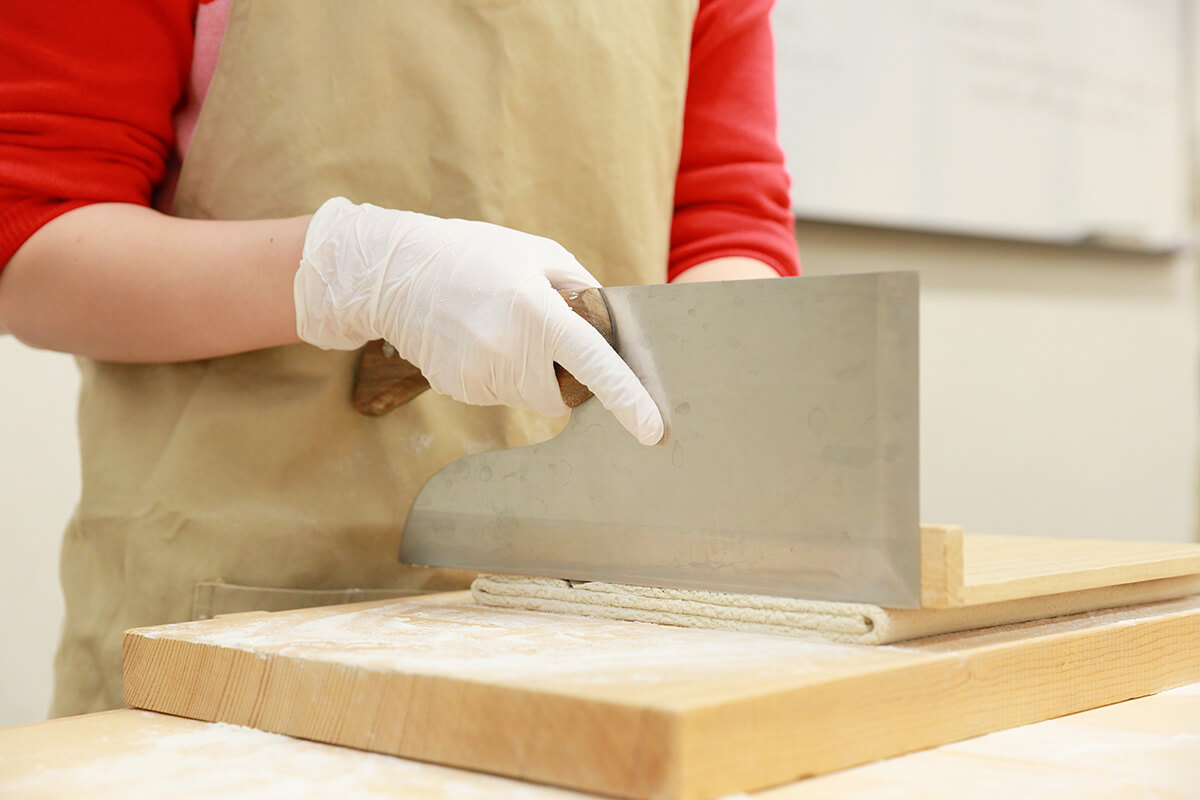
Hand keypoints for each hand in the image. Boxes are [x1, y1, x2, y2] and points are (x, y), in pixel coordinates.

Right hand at [294, 197, 663, 444]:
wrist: (395, 273)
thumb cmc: (474, 255)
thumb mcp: (536, 252)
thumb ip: (581, 289)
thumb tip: (610, 327)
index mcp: (536, 311)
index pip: (593, 364)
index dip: (626, 399)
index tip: (652, 431)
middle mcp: (508, 350)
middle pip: (560, 397)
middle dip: (562, 379)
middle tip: (540, 338)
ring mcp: (479, 375)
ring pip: (527, 397)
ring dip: (526, 373)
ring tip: (497, 327)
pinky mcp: (458, 389)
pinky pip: (497, 394)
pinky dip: (497, 373)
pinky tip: (475, 339)